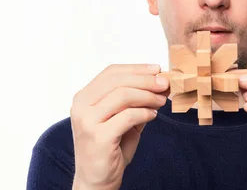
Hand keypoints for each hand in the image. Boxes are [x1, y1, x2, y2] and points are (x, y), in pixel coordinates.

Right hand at [70, 64, 169, 189]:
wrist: (97, 180)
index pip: (111, 72)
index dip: (136, 68)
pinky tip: (153, 116)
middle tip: (165, 84)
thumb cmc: (110, 148)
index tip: (157, 69)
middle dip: (146, 80)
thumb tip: (159, 82)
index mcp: (84, 98)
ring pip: (123, 95)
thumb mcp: (123, 118)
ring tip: (161, 101)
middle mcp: (81, 106)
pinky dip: (144, 113)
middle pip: (118, 81)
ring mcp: (87, 121)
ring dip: (148, 96)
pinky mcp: (98, 136)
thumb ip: (136, 100)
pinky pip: (128, 116)